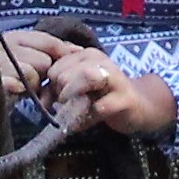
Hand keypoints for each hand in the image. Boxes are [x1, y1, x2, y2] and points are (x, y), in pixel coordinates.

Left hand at [0, 29, 177, 139]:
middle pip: (65, 72)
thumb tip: (39, 100)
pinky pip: (99, 107)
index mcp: (85, 55)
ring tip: (71, 110)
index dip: (49, 85)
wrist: (139, 106)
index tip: (52, 99)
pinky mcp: (124, 99)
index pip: (54, 65)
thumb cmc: (104, 96)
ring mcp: (113, 78)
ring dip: (72, 97)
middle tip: (63, 106)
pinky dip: (87, 118)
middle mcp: (99, 61)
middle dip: (59, 93)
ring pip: (84, 77)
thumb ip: (58, 90)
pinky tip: (83, 123)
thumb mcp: (78, 89)